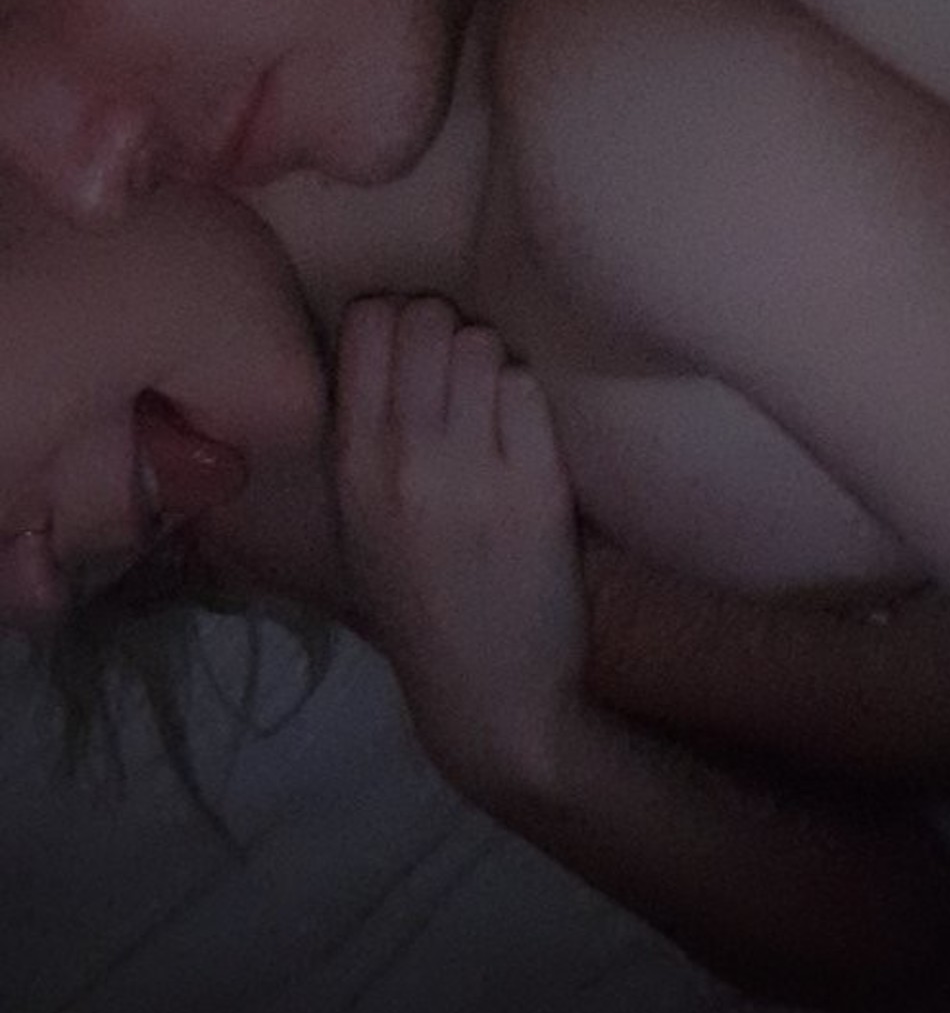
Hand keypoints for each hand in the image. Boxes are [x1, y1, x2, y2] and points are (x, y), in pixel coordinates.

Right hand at [333, 295, 588, 797]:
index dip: (395, 318)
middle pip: (426, 316)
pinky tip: (522, 435)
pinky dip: (526, 399)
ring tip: (491, 404)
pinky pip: (527, 388)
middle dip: (445, 328)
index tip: (411, 348)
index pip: (366, 323)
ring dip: (490, 360)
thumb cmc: (418, 599)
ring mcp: (470, 472)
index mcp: (350, 464)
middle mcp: (402, 459)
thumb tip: (386, 327)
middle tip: (458, 372)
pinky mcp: (535, 488)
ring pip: (480, 342)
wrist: (488, 695)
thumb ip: (365, 431)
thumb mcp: (359, 519)